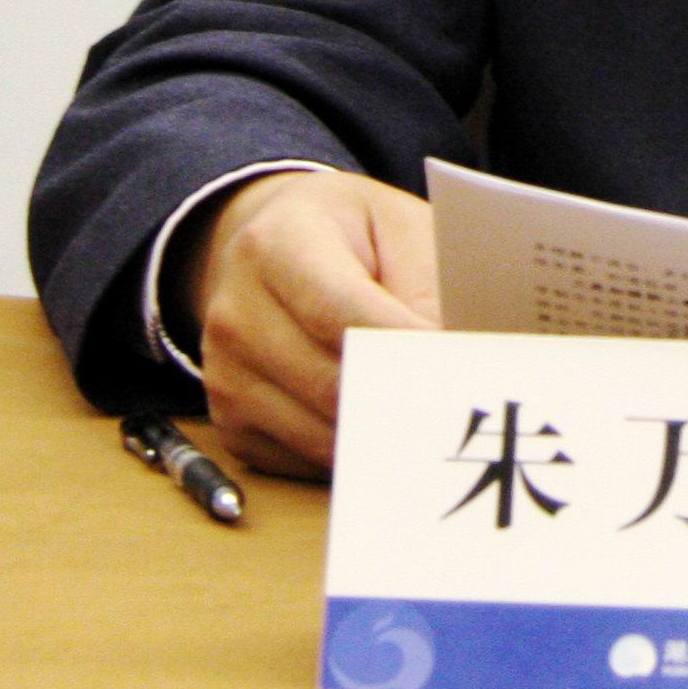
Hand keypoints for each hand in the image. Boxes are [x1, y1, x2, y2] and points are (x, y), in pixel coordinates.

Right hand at [185, 168, 439, 478]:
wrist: (273, 247)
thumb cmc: (352, 237)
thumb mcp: (400, 228)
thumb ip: (427, 285)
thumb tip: (449, 358)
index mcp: (276, 244)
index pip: (339, 313)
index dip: (402, 348)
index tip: (456, 369)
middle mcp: (235, 312)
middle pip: (330, 383)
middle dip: (403, 401)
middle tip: (462, 410)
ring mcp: (224, 374)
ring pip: (320, 434)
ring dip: (384, 436)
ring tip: (436, 423)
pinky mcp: (230, 423)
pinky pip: (303, 460)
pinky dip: (353, 454)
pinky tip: (384, 427)